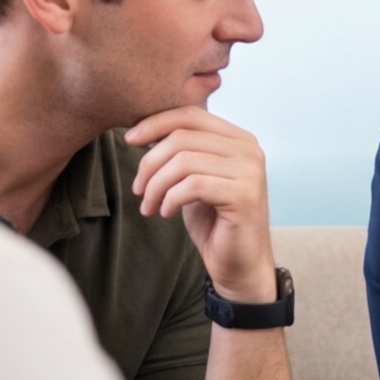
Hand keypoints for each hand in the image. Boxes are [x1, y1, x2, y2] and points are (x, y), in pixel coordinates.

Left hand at [126, 107, 275, 303]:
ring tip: (150, 205)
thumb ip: (184, 152)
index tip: (130, 140)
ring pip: (183, 161)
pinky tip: (166, 213)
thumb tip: (146, 130)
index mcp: (239, 139)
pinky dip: (170, 199)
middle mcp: (250, 150)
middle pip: (183, 137)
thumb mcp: (195, 178)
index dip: (155, 123)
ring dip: (156, 185)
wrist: (240, 263)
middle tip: (139, 189)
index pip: (191, 115)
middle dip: (150, 163)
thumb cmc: (215, 221)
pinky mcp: (244, 196)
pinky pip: (192, 186)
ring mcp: (250, 172)